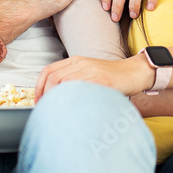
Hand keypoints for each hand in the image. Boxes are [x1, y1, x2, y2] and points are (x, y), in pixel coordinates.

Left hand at [36, 54, 150, 99]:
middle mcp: (81, 63)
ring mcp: (92, 71)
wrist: (134, 72)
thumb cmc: (111, 77)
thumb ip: (73, 80)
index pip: (48, 70)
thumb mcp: (89, 73)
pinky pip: (82, 89)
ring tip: (57, 112)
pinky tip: (72, 110)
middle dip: (46, 96)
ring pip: (64, 83)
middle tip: (46, 110)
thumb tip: (55, 99)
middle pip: (53, 78)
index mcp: (76, 61)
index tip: (38, 102)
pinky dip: (73, 100)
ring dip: (57, 99)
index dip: (39, 87)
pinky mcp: (103, 80)